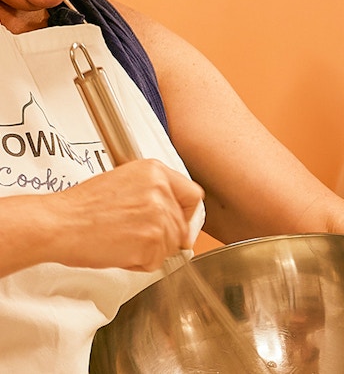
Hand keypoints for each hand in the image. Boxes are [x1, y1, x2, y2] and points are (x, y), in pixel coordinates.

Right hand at [41, 159, 203, 271]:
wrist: (60, 223)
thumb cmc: (83, 206)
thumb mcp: (125, 181)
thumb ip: (154, 193)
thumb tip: (175, 214)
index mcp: (155, 170)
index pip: (193, 194)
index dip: (187, 214)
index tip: (179, 224)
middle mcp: (161, 189)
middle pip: (183, 226)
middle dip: (163, 238)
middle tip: (134, 236)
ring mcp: (158, 214)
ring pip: (171, 246)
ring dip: (149, 251)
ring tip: (122, 240)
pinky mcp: (152, 240)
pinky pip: (156, 262)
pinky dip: (138, 263)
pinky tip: (118, 249)